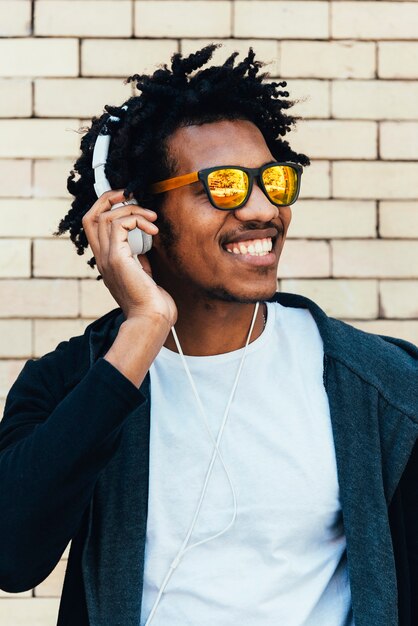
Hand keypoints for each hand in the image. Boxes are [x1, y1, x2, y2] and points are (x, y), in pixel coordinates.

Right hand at [82, 190, 176, 327]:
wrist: (151, 319)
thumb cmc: (152, 303)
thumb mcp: (143, 275)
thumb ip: (138, 259)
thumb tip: (144, 244)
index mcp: (106, 261)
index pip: (93, 225)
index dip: (106, 207)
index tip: (130, 203)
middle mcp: (102, 257)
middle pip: (91, 214)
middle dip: (111, 198)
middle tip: (133, 196)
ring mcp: (107, 258)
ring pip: (105, 215)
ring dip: (132, 209)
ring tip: (152, 218)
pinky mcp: (117, 258)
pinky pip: (119, 224)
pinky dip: (137, 219)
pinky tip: (153, 230)